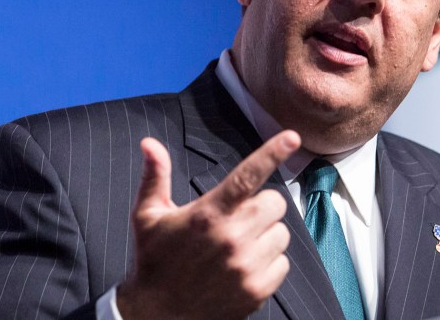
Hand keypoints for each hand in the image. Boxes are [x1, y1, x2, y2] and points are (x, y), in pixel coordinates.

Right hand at [116, 130, 300, 319]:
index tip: (292, 137)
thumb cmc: (154, 259)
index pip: (247, 176)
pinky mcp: (257, 290)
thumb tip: (149, 143)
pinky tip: (243, 266)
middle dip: (260, 205)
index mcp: (207, 214)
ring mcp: (246, 266)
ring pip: (282, 233)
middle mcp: (231, 238)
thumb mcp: (148, 215)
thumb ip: (155, 176)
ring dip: (265, 234)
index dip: (272, 153)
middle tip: (238, 217)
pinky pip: (283, 262)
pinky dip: (269, 262)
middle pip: (274, 202)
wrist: (157, 314)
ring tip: (237, 244)